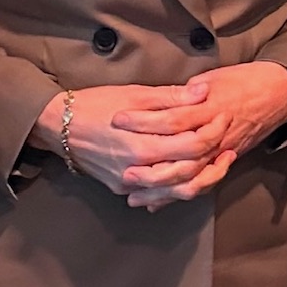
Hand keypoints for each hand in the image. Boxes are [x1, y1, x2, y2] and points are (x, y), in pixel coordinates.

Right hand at [29, 83, 225, 204]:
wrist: (59, 126)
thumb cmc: (95, 105)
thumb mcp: (134, 95)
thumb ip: (170, 98)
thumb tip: (202, 93)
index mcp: (142, 145)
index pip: (192, 145)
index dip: (214, 131)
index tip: (225, 117)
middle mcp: (138, 171)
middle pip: (190, 173)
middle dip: (214, 156)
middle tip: (228, 139)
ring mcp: (129, 184)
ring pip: (177, 191)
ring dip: (201, 177)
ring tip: (217, 160)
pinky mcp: (122, 189)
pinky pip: (157, 193)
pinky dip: (177, 185)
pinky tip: (191, 171)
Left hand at [111, 62, 286, 207]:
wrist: (277, 93)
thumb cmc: (242, 81)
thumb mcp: (210, 78)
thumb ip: (183, 93)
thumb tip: (157, 100)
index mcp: (207, 110)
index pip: (171, 119)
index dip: (143, 121)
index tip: (118, 120)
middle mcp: (213, 137)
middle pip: (179, 161)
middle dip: (150, 171)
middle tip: (122, 172)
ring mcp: (219, 153)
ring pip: (188, 180)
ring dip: (160, 191)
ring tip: (133, 194)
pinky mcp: (223, 161)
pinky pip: (199, 184)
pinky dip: (177, 195)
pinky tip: (155, 200)